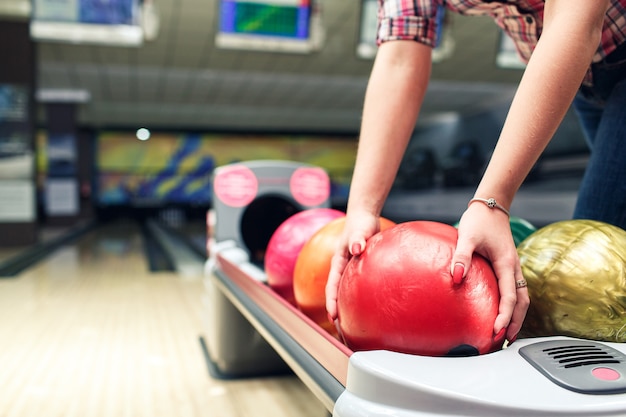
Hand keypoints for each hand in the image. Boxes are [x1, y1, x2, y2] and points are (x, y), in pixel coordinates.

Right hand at [325, 211, 380, 321]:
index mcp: (338, 262)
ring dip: (345, 306)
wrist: (364, 216)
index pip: (332, 285)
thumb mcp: (360, 230)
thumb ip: (358, 239)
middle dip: (336, 310)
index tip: (333, 317)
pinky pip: (355, 285)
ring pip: (344, 290)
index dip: (331, 302)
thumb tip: (357, 249)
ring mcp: (349, 269)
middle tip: (340, 329)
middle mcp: (341, 267)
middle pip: (335, 292)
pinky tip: (366, 307)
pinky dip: (356, 297)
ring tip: (350, 323)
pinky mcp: (358, 268)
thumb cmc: (361, 222)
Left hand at [451, 204, 529, 342]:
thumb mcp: (466, 237)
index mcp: (506, 264)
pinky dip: (513, 304)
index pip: (510, 297)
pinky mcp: (508, 265)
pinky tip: (502, 310)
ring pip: (521, 297)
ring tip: (506, 333)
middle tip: (503, 340)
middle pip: (522, 302)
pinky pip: (515, 289)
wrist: (491, 205)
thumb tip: (456, 278)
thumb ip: (461, 257)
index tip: (496, 331)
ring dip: (516, 316)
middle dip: (515, 322)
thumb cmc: (479, 220)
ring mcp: (512, 267)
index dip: (505, 316)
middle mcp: (513, 268)